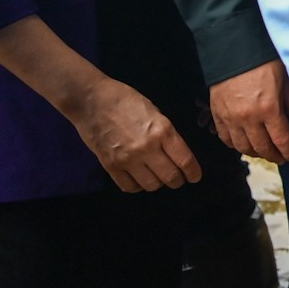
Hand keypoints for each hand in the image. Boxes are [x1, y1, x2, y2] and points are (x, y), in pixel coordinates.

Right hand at [71, 77, 201, 191]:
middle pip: (169, 177)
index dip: (193, 172)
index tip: (195, 177)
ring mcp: (127, 159)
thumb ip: (166, 133)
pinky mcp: (110, 167)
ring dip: (158, 184)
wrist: (92, 101)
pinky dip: (137, 186)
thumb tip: (176, 152)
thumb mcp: (156, 112)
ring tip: (158, 177)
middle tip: (178, 179)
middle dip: (178, 181)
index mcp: (163, 131)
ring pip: (151, 185)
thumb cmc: (127, 100)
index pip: (184, 160)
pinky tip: (139, 179)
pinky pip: (129, 187)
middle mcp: (147, 148)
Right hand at [209, 59, 288, 163]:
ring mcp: (230, 117)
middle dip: (273, 155)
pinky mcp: (216, 114)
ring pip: (242, 146)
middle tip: (281, 158)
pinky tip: (242, 144)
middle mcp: (248, 118)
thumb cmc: (263, 60)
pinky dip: (234, 144)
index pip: (281, 140)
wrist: (234, 48)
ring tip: (264, 152)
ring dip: (254, 152)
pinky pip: (225, 137)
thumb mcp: (285, 77)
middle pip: (262, 147)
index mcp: (268, 108)